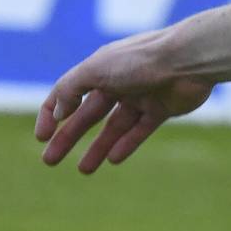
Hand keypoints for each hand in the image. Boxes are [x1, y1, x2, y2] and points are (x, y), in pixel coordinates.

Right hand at [35, 33, 213, 173]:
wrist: (189, 60)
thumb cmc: (140, 60)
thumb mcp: (95, 69)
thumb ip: (70, 89)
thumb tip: (56, 112)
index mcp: (101, 67)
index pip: (67, 92)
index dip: (51, 114)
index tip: (41, 137)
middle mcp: (120, 81)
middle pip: (88, 114)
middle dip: (68, 137)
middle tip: (49, 161)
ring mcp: (142, 95)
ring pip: (114, 126)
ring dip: (97, 147)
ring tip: (83, 170)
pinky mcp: (163, 107)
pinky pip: (140, 130)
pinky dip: (126, 144)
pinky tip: (112, 159)